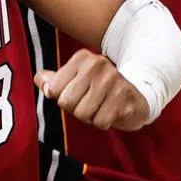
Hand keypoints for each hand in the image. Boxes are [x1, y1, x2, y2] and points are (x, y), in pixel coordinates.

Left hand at [34, 49, 151, 130]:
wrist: (140, 93)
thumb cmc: (101, 88)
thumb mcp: (77, 80)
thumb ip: (55, 80)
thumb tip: (40, 80)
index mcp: (82, 58)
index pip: (54, 90)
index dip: (64, 98)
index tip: (78, 94)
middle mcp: (97, 64)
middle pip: (67, 103)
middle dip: (77, 110)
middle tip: (91, 102)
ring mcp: (112, 80)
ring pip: (83, 114)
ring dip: (91, 117)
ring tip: (102, 106)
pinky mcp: (124, 97)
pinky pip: (101, 122)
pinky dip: (105, 122)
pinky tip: (113, 111)